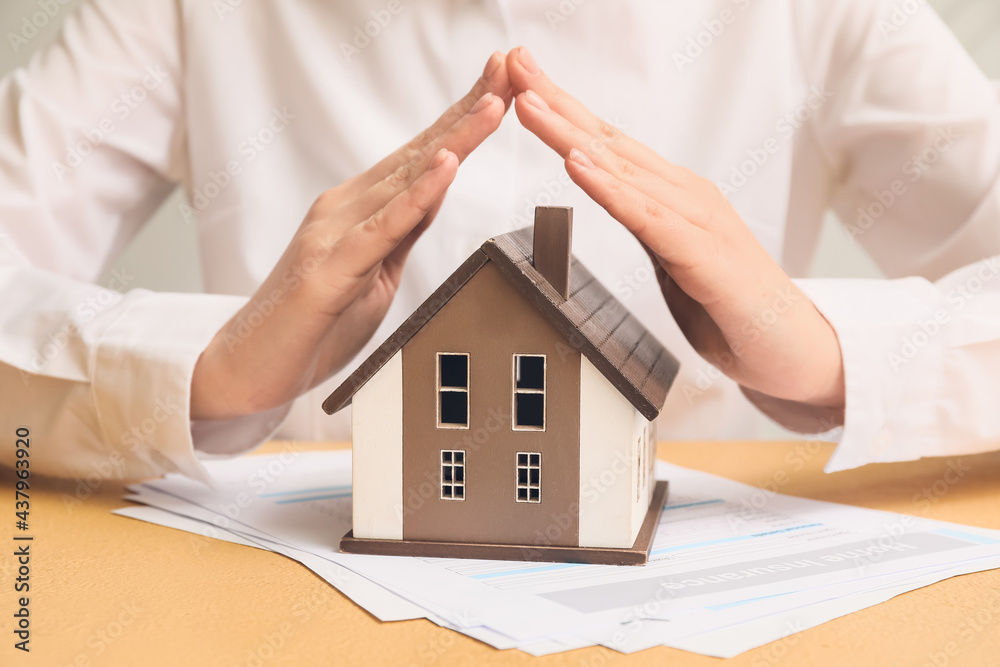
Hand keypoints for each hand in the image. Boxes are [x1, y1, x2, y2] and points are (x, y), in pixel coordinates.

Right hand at [191, 53, 512, 419]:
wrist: (248, 367)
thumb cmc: (311, 324)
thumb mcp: (374, 272)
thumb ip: (400, 232)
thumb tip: (432, 199)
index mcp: (360, 209)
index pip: (423, 157)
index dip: (464, 119)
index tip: (502, 85)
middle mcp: (346, 208)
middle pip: (421, 153)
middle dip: (469, 110)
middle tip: (510, 67)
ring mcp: (334, 234)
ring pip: (406, 180)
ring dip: (454, 140)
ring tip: (493, 104)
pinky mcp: (329, 270)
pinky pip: (381, 229)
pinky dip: (415, 197)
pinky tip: (443, 168)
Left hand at [506, 47, 843, 426]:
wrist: (792, 350)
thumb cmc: (731, 304)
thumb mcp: (674, 257)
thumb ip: (646, 223)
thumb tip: (614, 198)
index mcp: (672, 196)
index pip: (608, 145)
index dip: (564, 111)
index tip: (522, 81)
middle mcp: (684, 195)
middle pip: (609, 142)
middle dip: (558, 102)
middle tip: (516, 63)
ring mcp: (697, 220)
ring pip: (623, 170)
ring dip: (571, 134)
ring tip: (530, 102)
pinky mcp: (704, 256)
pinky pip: (649, 218)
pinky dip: (611, 189)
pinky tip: (579, 165)